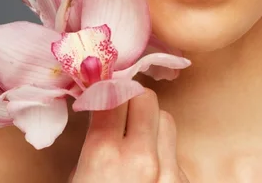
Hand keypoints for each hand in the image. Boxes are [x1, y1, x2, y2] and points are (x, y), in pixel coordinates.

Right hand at [68, 89, 189, 182]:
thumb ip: (94, 138)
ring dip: (151, 122)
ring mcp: (169, 172)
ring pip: (166, 119)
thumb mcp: (77, 174)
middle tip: (119, 108)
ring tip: (135, 139)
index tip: (102, 88)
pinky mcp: (185, 181)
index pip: (115, 92)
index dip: (107, 88)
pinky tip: (147, 167)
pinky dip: (161, 150)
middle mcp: (142, 158)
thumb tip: (103, 105)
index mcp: (105, 153)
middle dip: (131, 97)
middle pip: (146, 97)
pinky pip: (174, 149)